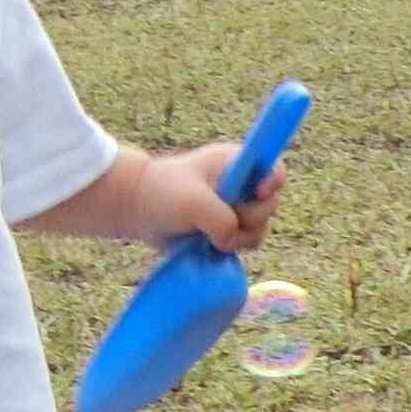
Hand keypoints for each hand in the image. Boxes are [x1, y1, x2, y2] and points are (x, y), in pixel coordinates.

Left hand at [147, 141, 284, 254]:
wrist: (136, 208)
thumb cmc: (163, 193)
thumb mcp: (194, 203)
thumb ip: (223, 221)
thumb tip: (230, 240)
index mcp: (236, 163)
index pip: (274, 169)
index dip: (272, 183)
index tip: (257, 193)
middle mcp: (240, 184)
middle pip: (270, 206)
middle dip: (248, 218)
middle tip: (219, 217)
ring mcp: (234, 208)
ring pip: (258, 229)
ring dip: (238, 238)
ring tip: (208, 235)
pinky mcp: (225, 229)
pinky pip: (243, 243)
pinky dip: (230, 247)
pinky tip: (208, 244)